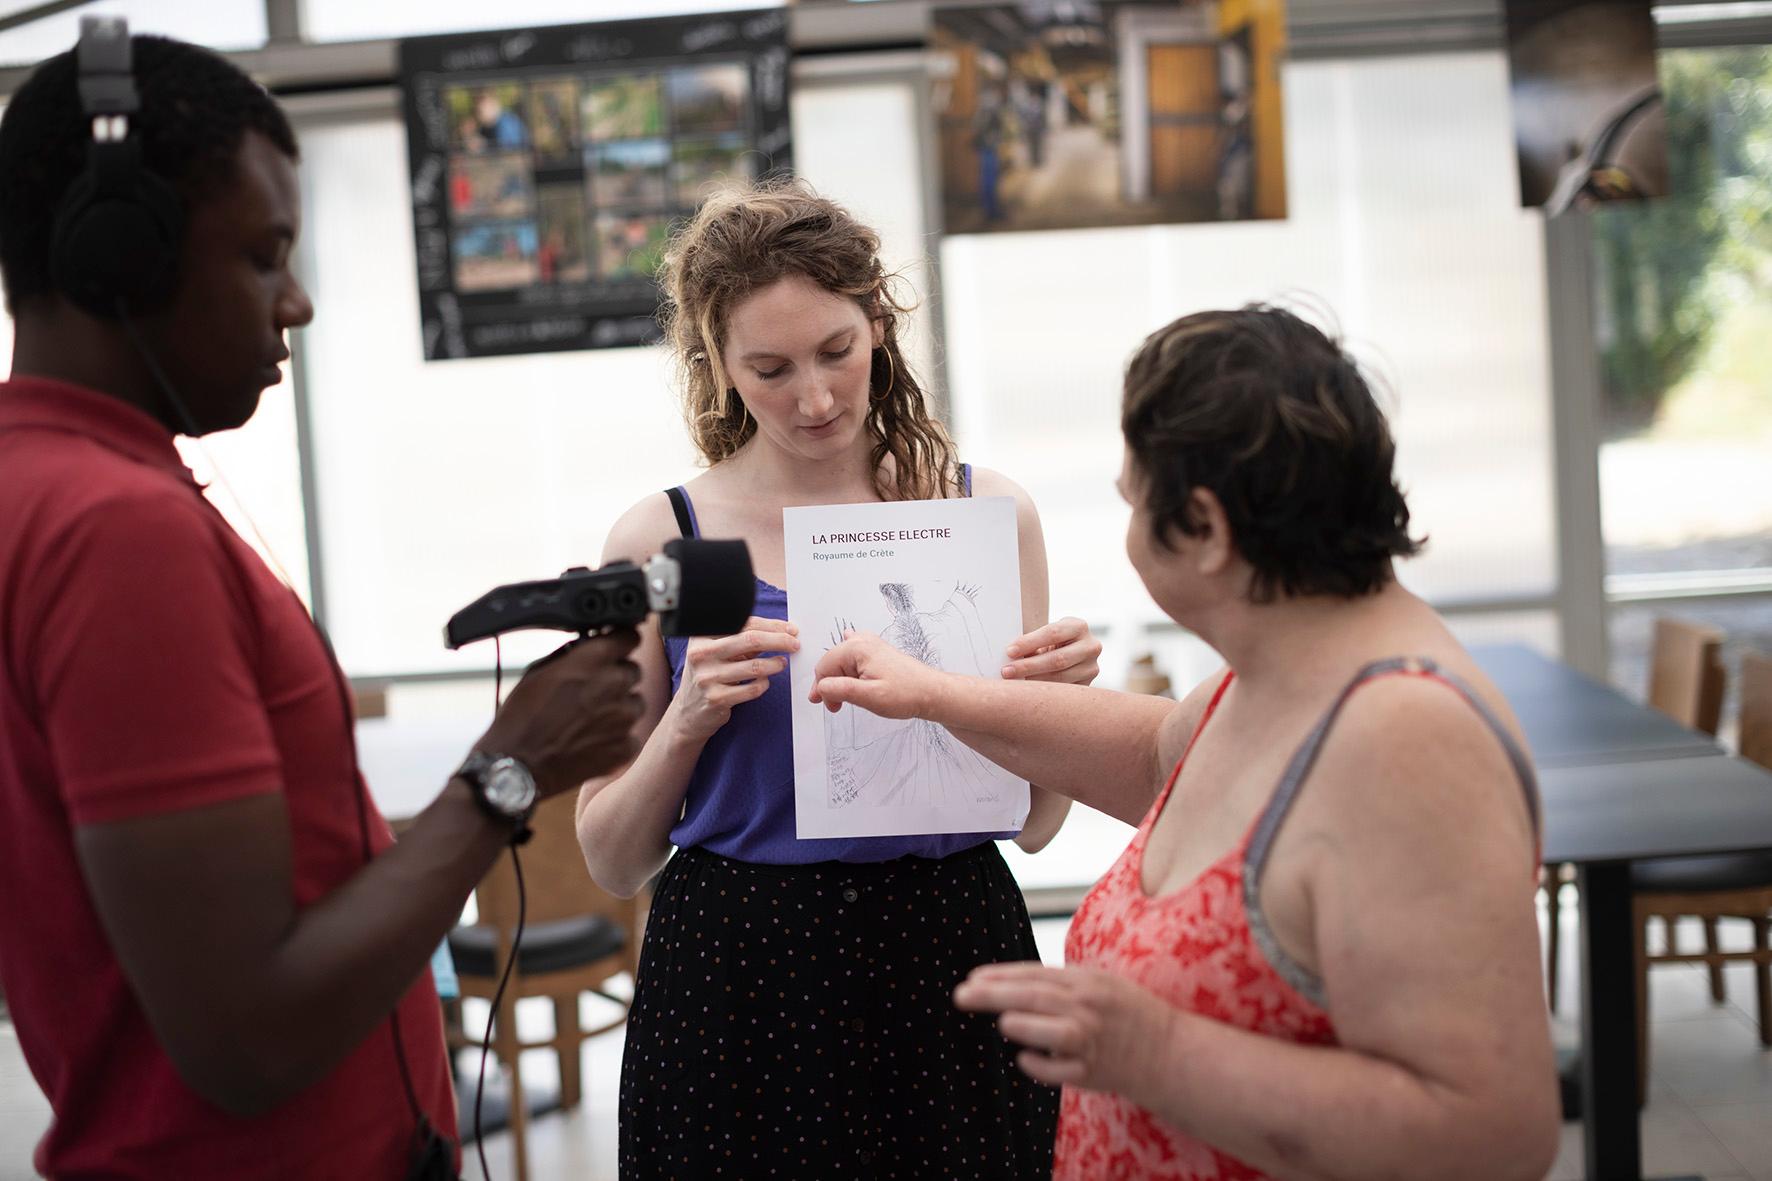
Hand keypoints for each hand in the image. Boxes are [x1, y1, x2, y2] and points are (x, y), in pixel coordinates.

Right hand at [477, 627, 644, 797]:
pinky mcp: (625, 747)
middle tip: (593, 692)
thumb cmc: (521, 718)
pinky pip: (632, 734)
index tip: (616, 649)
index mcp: (592, 661)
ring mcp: (623, 718)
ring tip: (590, 719)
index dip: (621, 642)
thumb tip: (590, 647)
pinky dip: (617, 736)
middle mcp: (613, 685)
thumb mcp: (539, 671)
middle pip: (633, 670)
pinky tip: (593, 740)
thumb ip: (573, 656)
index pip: (629, 636)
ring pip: (636, 703)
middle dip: (616, 677)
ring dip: (619, 707)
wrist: (517, 765)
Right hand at [672, 616, 798, 742]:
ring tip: (782, 663)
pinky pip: (752, 689)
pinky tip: (765, 682)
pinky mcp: (716, 698)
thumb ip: (744, 639)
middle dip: (779, 640)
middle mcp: (701, 654)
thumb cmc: (710, 675)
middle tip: (794, 644)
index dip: (771, 625)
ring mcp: (707, 677)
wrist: (689, 711)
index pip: (743, 623)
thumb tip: (782, 631)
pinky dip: (764, 684)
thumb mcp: (719, 652)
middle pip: (751, 640)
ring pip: (754, 666)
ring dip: (775, 664)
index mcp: (701, 636)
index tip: (789, 629)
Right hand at [809, 630, 944, 718]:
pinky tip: (850, 674)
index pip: (824, 667)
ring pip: (842, 662)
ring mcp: (871, 645)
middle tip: (836, 706)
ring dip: (840, 680)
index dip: (822, 689)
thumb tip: (821, 687)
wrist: (931, 693)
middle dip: (830, 685)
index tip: (828, 705)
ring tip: (848, 697)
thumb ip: (840, 690)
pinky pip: (853, 658)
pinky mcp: (877, 653)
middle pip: (831, 663)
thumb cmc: (907, 693)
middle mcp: (863, 641)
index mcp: (857, 648)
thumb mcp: (869, 696)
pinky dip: (848, 670)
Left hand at [952, 961, 1178, 1103]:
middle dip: (995, 995)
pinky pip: (1060, 1072)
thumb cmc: (1123, 1014)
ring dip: (1025, 1026)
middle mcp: (1089, 1008)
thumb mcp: (1097, 983)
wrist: (1167, 1052)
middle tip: (961, 995)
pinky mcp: (1093, 1073)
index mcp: (1087, 981)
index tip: (972, 978)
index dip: (1001, 975)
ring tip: (1002, 1023)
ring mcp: (1093, 1041)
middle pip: (1037, 996)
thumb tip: (1006, 983)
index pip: (1036, 973)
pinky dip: (1040, 1065)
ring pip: (1055, 1032)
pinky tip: (1024, 1058)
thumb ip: (1058, 982)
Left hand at [1002, 617, 1100, 684]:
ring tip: (1014, 684)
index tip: (1009, 652)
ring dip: (1034, 682)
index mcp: (1079, 626)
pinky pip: (1063, 692)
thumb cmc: (1052, 643)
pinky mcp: (1087, 685)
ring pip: (1060, 679)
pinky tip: (1028, 692)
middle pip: (1057, 659)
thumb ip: (1033, 642)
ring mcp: (1091, 668)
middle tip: (1007, 672)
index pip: (1052, 633)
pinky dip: (1044, 692)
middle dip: (1029, 666)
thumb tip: (1010, 656)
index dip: (1029, 642)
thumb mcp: (1046, 636)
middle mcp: (1091, 646)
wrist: (1073, 654)